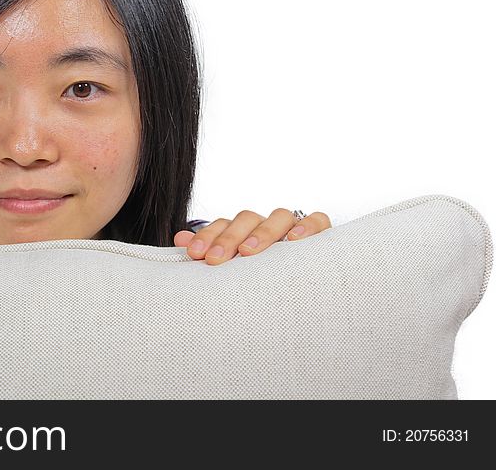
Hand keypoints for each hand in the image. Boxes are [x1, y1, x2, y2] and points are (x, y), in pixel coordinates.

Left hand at [174, 208, 331, 264]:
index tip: (194, 255)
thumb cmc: (259, 277)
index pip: (222, 225)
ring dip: (263, 233)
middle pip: (246, 219)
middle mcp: (266, 224)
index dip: (207, 237)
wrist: (303, 285)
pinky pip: (318, 221)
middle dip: (228, 239)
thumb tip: (180, 239)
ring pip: (279, 217)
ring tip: (248, 252)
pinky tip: (295, 241)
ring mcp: (293, 226)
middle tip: (215, 261)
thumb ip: (208, 252)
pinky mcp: (321, 233)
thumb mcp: (232, 267)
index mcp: (243, 230)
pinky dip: (308, 226)